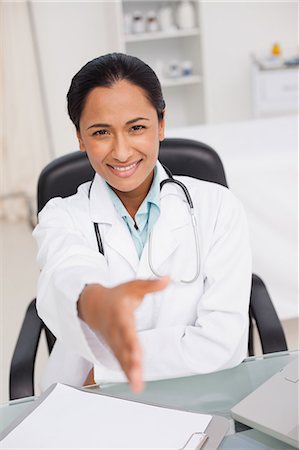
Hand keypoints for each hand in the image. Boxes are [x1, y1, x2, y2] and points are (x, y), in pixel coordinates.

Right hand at [78, 277, 168, 391]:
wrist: (93, 305)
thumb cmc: (116, 296)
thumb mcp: (134, 286)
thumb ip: (151, 284)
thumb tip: (168, 278)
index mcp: (120, 314)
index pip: (126, 329)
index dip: (131, 341)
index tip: (138, 353)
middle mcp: (115, 330)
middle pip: (123, 347)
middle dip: (130, 361)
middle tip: (137, 373)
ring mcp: (113, 341)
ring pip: (121, 358)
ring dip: (129, 371)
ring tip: (137, 385)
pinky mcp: (115, 348)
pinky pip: (121, 362)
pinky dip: (127, 373)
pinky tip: (135, 384)